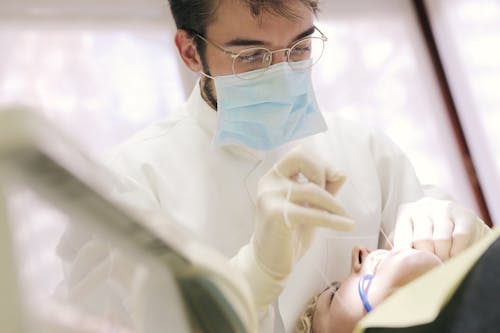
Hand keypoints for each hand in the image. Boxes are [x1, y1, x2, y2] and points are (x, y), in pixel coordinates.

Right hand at [252, 147, 354, 279]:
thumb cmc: (290, 232)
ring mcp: (270, 197)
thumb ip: (325, 188)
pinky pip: (312, 213)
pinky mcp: (276, 215)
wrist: (271, 262)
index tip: (334, 179)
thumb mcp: (310, 206)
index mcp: (275, 176)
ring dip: (334, 205)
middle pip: (300, 157)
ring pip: (312, 189)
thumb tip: (341, 172)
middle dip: (322, 171)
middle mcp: (269, 182)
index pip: (299, 153)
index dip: (320, 163)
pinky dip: (334, 220)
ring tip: (345, 218)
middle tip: (330, 196)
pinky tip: (346, 225)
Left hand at [393, 197, 489, 260]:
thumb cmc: (426, 233)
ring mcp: (444, 209)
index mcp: (405, 214)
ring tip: (442, 262)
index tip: (413, 270)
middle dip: (427, 259)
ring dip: (442, 256)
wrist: (454, 218)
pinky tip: (454, 256)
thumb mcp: (409, 235)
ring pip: (441, 240)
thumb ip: (398, 248)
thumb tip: (385, 265)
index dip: (408, 259)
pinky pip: (459, 237)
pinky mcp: (464, 214)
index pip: (402, 240)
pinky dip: (457, 252)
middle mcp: (423, 208)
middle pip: (422, 240)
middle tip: (430, 268)